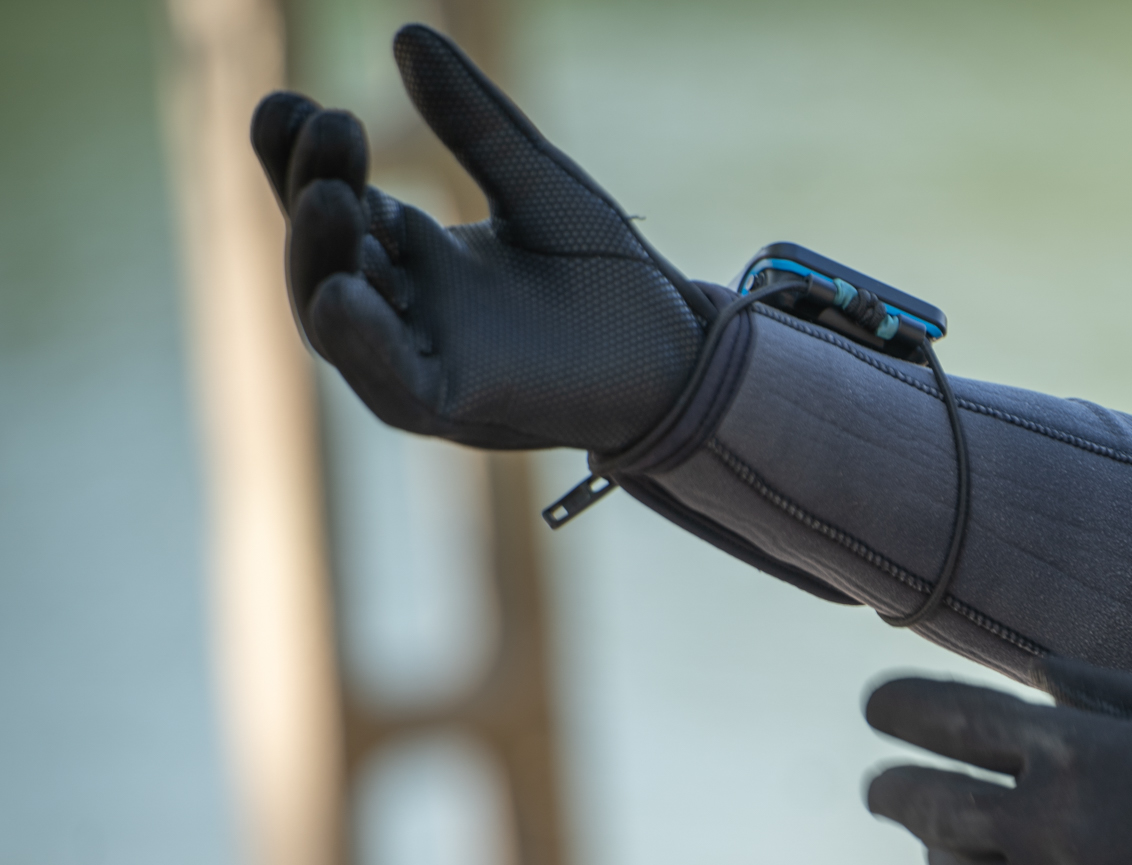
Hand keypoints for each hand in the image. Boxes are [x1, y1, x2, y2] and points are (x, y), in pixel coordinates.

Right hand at [250, 25, 704, 453]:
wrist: (683, 354)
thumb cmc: (610, 277)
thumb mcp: (536, 183)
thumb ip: (476, 124)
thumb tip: (408, 33)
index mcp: (413, 256)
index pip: (332, 199)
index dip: (301, 155)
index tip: (292, 102)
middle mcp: (403, 310)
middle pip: (324, 253)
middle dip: (313, 189)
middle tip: (330, 124)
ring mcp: (421, 360)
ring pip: (337, 317)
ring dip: (322, 256)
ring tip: (331, 194)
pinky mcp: (454, 404)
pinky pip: (389, 378)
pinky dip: (361, 341)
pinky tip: (340, 294)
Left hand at [865, 657, 1131, 864]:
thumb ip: (1100, 691)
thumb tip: (1038, 670)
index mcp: (1066, 754)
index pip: (948, 719)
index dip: (901, 710)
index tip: (877, 708)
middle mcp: (1042, 828)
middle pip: (929, 808)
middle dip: (893, 793)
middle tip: (880, 790)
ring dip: (948, 862)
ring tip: (947, 853)